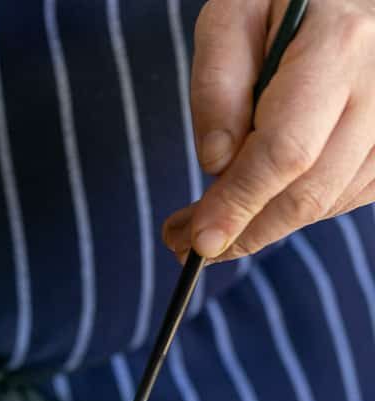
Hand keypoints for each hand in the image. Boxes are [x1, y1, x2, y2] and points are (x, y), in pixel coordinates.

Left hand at [163, 0, 374, 262]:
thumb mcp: (234, 14)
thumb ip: (218, 84)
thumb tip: (216, 163)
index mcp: (339, 44)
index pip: (284, 152)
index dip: (239, 205)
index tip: (201, 242)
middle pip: (308, 192)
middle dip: (244, 230)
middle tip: (190, 243)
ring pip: (326, 203)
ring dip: (266, 224)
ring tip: (217, 216)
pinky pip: (345, 198)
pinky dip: (298, 209)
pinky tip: (265, 193)